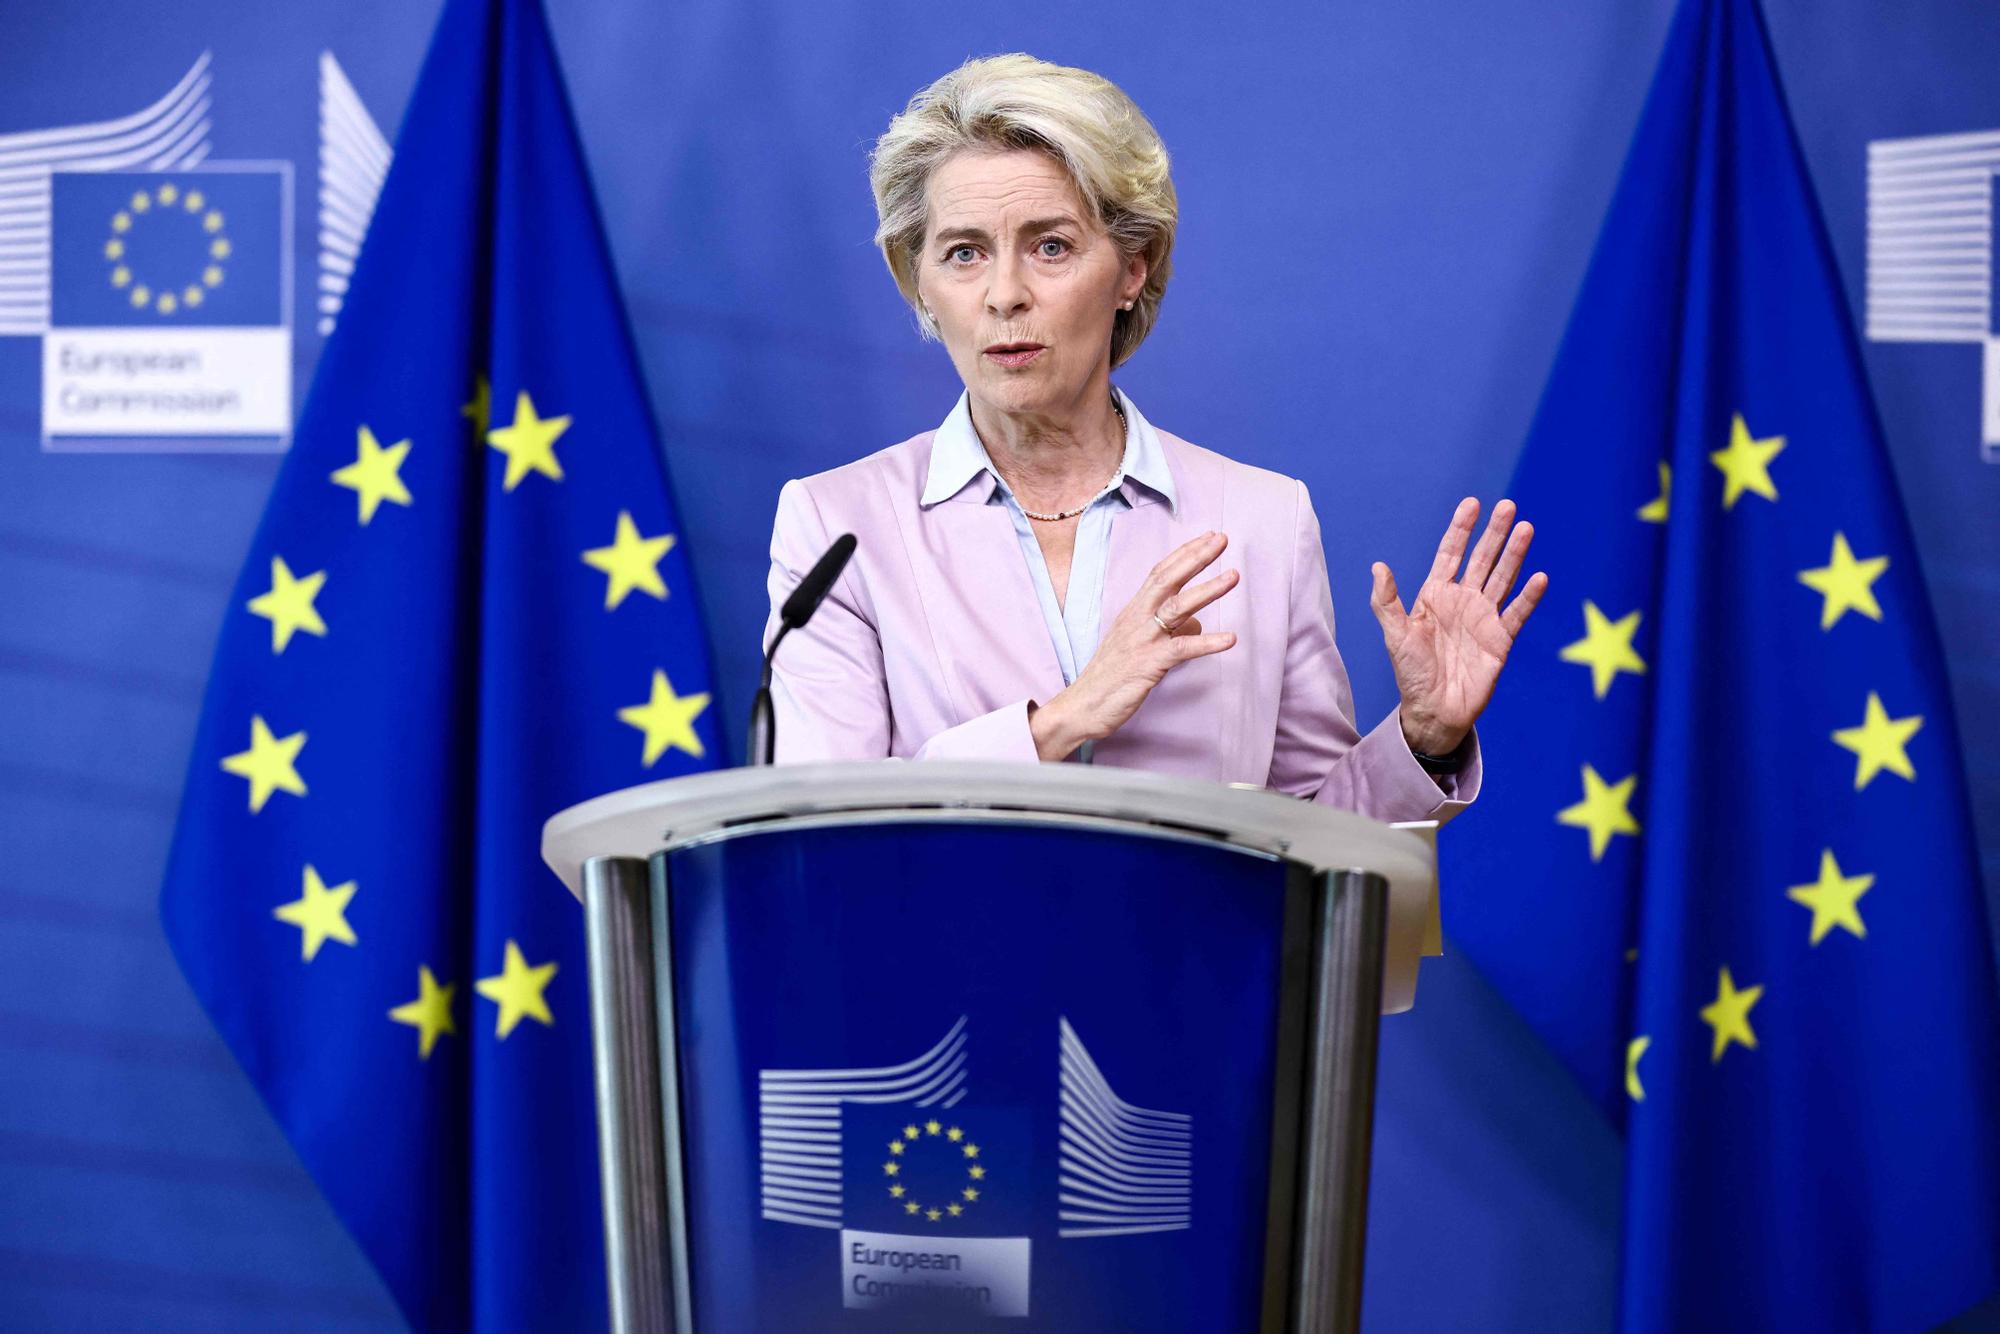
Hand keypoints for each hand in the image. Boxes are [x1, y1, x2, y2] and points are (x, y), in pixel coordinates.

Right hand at [1031, 531, 1239, 760]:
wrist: (1082, 706)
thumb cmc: (1110, 677)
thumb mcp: (1138, 647)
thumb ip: (1168, 632)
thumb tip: (1197, 625)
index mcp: (1133, 612)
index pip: (1160, 573)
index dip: (1185, 553)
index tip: (1208, 537)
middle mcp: (1136, 619)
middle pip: (1168, 579)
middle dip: (1196, 557)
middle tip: (1222, 539)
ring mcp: (1142, 640)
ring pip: (1177, 608)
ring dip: (1207, 590)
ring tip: (1233, 576)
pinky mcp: (1148, 664)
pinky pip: (1182, 649)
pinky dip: (1207, 643)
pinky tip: (1230, 639)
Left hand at [1370, 497, 1547, 755]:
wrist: (1434, 710)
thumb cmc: (1412, 673)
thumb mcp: (1395, 635)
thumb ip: (1387, 602)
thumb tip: (1378, 566)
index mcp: (1436, 594)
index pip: (1450, 553)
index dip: (1461, 529)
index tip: (1472, 504)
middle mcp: (1463, 600)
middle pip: (1482, 559)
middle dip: (1494, 533)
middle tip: (1507, 507)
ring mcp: (1484, 617)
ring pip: (1503, 578)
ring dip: (1514, 554)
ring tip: (1525, 528)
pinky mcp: (1501, 639)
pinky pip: (1518, 612)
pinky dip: (1529, 596)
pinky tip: (1539, 576)